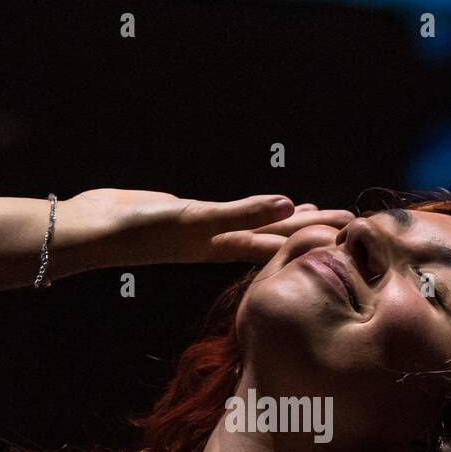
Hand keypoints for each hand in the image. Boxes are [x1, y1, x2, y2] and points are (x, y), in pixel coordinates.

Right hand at [61, 190, 352, 268]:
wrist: (95, 229)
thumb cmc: (141, 228)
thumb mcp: (195, 218)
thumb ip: (242, 213)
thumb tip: (291, 205)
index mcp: (227, 247)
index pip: (286, 244)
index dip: (321, 238)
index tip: (356, 232)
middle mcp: (222, 242)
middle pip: (281, 236)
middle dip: (318, 230)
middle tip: (355, 221)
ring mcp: (209, 232)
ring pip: (263, 227)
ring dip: (292, 222)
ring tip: (322, 214)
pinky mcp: (195, 216)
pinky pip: (238, 214)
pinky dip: (260, 209)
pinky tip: (272, 203)